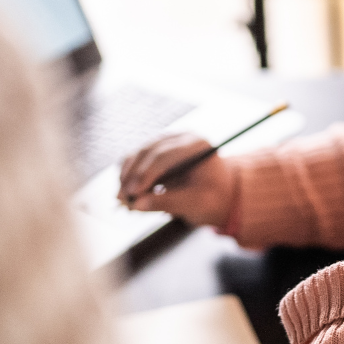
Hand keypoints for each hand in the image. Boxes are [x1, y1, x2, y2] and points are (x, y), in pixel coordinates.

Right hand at [116, 133, 236, 228]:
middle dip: (132, 177)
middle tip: (122, 200)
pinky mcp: (158, 151)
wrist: (221, 196)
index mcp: (197, 145)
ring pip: (138, 154)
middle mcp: (181, 138)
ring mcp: (168, 142)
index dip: (145, 174)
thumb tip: (137, 205)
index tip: (133, 194)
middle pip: (147, 152)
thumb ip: (168, 203)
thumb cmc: (215, 200)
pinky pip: (137, 160)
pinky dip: (129, 176)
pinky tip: (127, 194)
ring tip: (122, 200)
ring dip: (127, 177)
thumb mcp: (197, 204)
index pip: (164, 155)